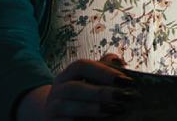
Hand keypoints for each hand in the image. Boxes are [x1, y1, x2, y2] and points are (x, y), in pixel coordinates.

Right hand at [17, 56, 135, 120]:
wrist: (56, 116)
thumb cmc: (81, 97)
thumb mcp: (90, 81)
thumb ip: (104, 70)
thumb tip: (120, 62)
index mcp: (67, 75)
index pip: (81, 66)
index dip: (103, 71)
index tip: (125, 79)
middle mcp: (57, 90)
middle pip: (73, 87)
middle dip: (99, 92)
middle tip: (122, 96)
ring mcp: (51, 108)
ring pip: (63, 106)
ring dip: (90, 108)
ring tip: (112, 110)